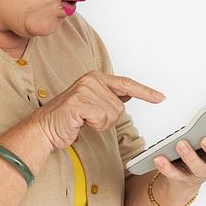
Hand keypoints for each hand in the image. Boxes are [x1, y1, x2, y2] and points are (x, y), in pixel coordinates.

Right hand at [29, 70, 164, 150]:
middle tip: (89, 118)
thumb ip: (109, 97)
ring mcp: (85, 89)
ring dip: (100, 123)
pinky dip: (93, 126)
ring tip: (83, 120)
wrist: (45, 128)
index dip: (145, 92)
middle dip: (108, 119)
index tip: (161, 97)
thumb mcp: (92, 104)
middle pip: (120, 106)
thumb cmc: (68, 118)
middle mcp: (91, 80)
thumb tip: (129, 93)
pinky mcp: (79, 102)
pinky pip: (102, 119)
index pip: (126, 84)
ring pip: (113, 114)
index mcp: (95, 78)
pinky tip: (79, 122)